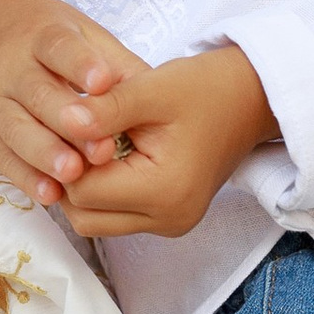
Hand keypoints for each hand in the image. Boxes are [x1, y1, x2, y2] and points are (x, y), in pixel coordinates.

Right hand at [0, 0, 135, 208]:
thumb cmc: (48, 39)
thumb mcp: (83, 33)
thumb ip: (117, 64)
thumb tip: (155, 92)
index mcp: (40, 35)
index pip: (58, 47)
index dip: (79, 65)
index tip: (102, 82)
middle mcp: (9, 68)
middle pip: (36, 94)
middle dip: (66, 121)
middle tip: (99, 147)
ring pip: (16, 129)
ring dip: (45, 154)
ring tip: (74, 174)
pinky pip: (3, 158)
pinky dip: (26, 178)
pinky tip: (51, 194)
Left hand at [64, 45, 279, 239]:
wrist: (252, 100)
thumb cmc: (208, 89)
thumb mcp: (153, 88)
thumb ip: (104, 109)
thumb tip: (62, 121)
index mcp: (165, 192)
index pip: (82, 191)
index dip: (67, 155)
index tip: (74, 121)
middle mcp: (168, 219)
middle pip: (83, 214)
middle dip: (71, 175)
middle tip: (81, 132)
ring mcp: (169, 225)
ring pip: (94, 220)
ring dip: (84, 185)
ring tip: (96, 142)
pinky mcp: (167, 220)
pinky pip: (114, 216)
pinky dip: (103, 190)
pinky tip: (110, 155)